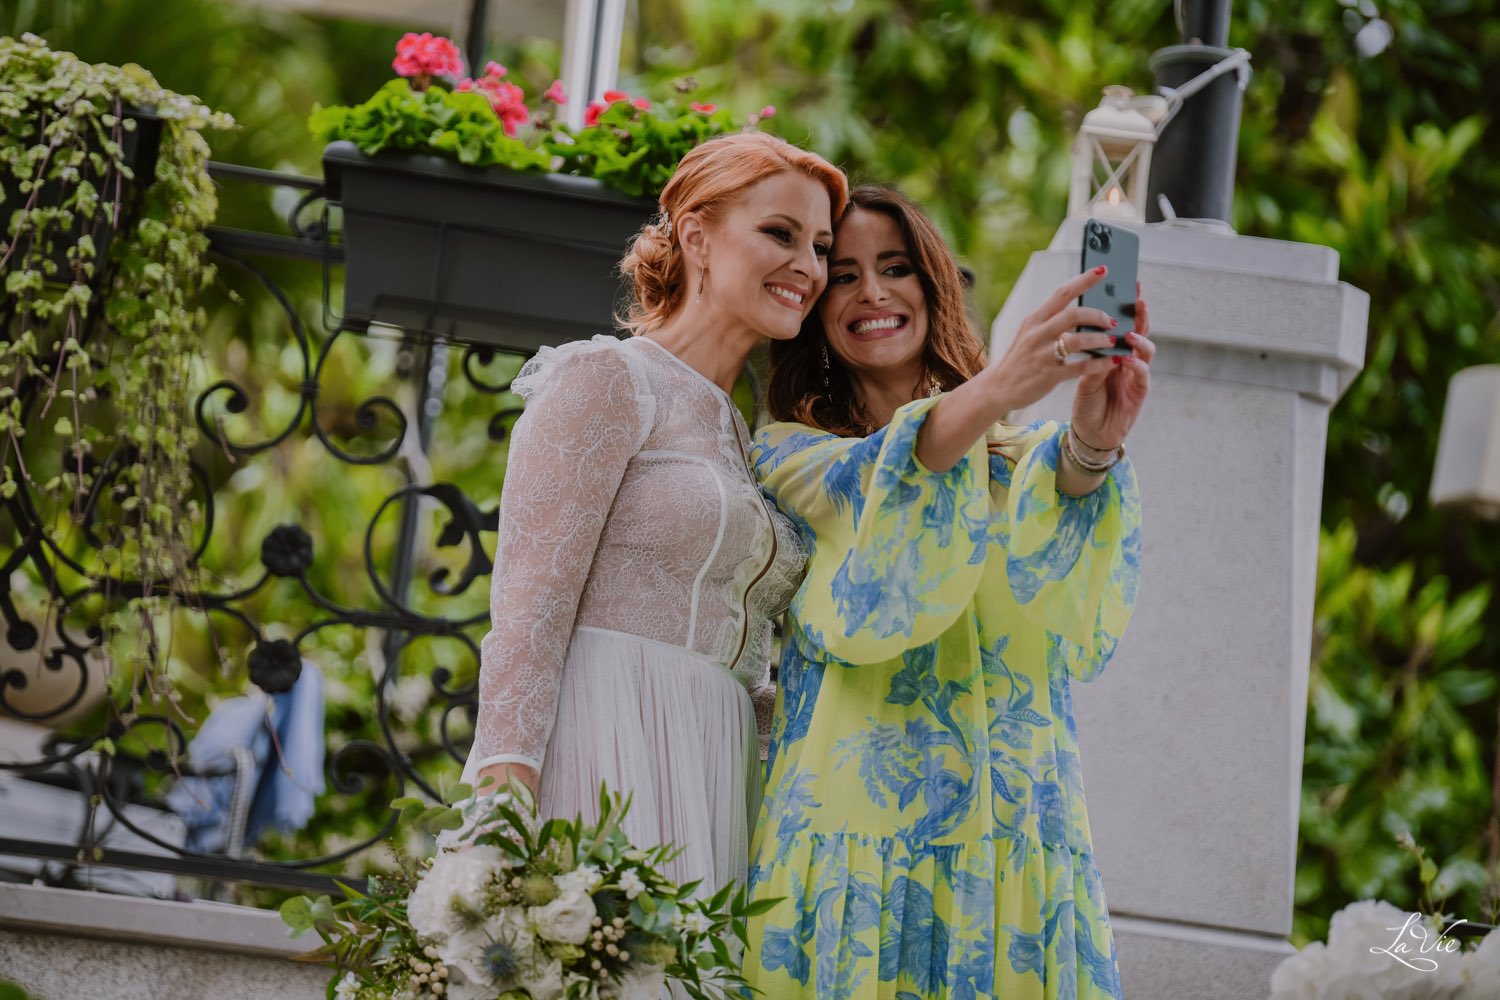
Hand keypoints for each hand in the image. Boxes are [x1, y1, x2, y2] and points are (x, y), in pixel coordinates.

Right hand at [980, 266, 1121, 418]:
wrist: (998, 388)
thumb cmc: (1021, 358)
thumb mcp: (1030, 333)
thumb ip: (1052, 321)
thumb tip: (1083, 311)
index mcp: (1034, 319)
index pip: (1062, 293)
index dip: (1084, 280)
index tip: (1103, 269)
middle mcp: (1037, 333)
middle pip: (1073, 314)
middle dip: (1098, 315)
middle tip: (1112, 320)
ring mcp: (1042, 355)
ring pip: (1078, 340)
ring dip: (1100, 339)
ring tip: (1112, 341)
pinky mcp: (1049, 375)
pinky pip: (1081, 367)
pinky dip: (1100, 364)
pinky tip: (1112, 361)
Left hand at [1071, 283, 1152, 450]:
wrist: (1090, 432)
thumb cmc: (1088, 400)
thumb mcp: (1083, 373)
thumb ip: (1089, 353)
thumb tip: (1084, 327)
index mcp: (1114, 351)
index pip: (1122, 323)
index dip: (1126, 305)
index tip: (1125, 283)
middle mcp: (1130, 359)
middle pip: (1140, 331)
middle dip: (1140, 314)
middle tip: (1137, 297)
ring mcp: (1137, 375)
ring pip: (1146, 350)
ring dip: (1140, 339)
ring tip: (1129, 332)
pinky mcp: (1140, 392)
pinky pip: (1142, 374)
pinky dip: (1136, 365)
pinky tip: (1127, 358)